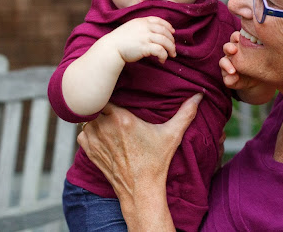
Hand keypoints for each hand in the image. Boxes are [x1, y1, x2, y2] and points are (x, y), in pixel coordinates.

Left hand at [77, 94, 202, 229]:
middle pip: (96, 105)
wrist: (140, 189)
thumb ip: (185, 113)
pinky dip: (89, 133)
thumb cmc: (156, 162)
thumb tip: (199, 95)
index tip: (118, 95)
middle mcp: (103, 127)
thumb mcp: (171, 135)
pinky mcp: (88, 151)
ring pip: (88, 119)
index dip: (110, 93)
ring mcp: (93, 139)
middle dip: (103, 105)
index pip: (107, 94)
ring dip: (95, 118)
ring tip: (107, 121)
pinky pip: (83, 133)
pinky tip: (102, 135)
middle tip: (113, 107)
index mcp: (121, 118)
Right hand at [105, 17, 175, 63]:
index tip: (172, 32)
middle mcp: (144, 27)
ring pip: (165, 41)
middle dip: (172, 40)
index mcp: (141, 21)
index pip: (159, 21)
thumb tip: (153, 33)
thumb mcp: (131, 27)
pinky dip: (164, 56)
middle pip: (165, 31)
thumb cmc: (119, 40)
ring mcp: (145, 37)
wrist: (111, 48)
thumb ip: (141, 27)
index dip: (168, 26)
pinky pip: (160, 51)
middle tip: (173, 48)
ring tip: (171, 55)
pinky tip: (162, 60)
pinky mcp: (144, 47)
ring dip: (171, 49)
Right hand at [220, 31, 274, 103]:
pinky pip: (226, 78)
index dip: (236, 37)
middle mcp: (233, 55)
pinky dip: (229, 79)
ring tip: (232, 71)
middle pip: (226, 47)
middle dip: (229, 48)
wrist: (262, 80)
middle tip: (233, 50)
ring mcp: (230, 66)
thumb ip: (263, 52)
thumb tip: (257, 49)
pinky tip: (234, 79)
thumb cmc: (264, 64)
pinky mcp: (229, 78)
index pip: (235, 37)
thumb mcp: (265, 57)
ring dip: (226, 65)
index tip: (238, 38)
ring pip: (222, 62)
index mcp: (240, 46)